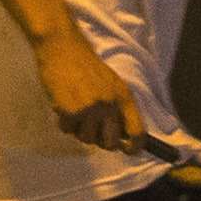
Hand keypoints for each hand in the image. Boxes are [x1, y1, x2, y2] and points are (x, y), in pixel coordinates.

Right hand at [33, 25, 141, 152]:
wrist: (64, 49)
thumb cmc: (85, 67)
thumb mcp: (111, 84)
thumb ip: (117, 107)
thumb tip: (120, 135)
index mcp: (124, 98)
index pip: (138, 132)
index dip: (135, 147)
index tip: (128, 150)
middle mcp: (110, 105)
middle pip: (111, 142)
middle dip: (101, 142)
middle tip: (92, 132)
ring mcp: (90, 109)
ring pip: (86, 138)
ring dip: (78, 130)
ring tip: (74, 112)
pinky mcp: (71, 111)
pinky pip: (67, 130)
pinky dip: (63, 122)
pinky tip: (63, 106)